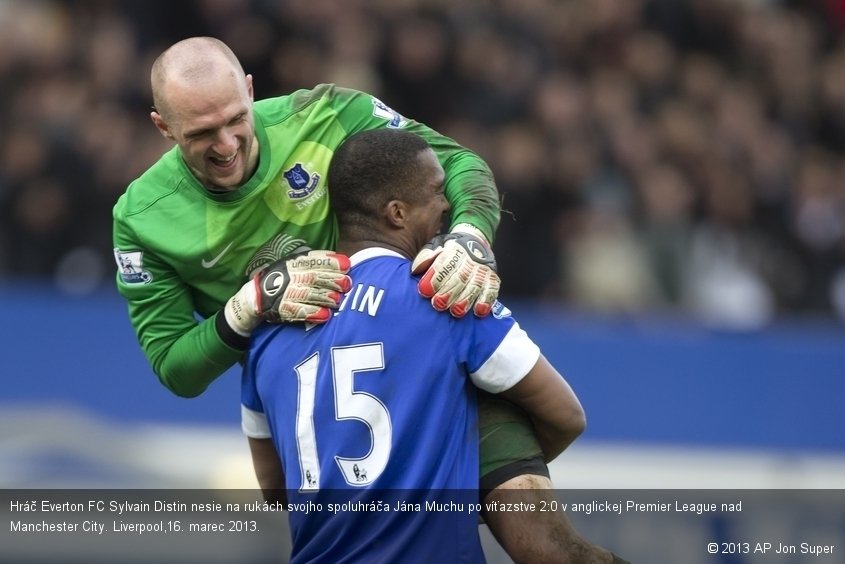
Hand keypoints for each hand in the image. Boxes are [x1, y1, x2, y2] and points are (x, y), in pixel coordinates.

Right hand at [225, 249, 350, 334]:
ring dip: (325, 297)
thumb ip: (315, 260)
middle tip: (347, 284)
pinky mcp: (283, 309)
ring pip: (309, 294)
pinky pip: (299, 311)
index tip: (347, 265)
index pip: (314, 260)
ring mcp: (286, 293)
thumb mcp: (295, 263)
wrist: (256, 296)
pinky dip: (313, 313)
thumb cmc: (283, 278)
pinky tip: (325, 315)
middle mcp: (291, 277)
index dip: (331, 262)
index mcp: (295, 264)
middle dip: (332, 280)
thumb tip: (340, 258)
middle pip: (314, 277)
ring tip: (338, 300)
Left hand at [411, 231, 499, 317]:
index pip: (444, 264)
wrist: (475, 241)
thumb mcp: (436, 246)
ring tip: (456, 311)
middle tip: (438, 304)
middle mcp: (470, 260)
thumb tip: (415, 270)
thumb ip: (425, 257)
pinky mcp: (492, 279)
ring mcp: (482, 270)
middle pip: (460, 277)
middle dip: (449, 292)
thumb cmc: (449, 251)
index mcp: (454, 251)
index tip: (425, 290)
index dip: (435, 277)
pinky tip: (479, 311)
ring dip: (466, 299)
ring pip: (475, 286)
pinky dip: (486, 301)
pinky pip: (492, 291)